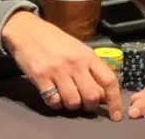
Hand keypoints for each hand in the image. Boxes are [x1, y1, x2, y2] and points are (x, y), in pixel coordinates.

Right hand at [1, 11, 121, 120]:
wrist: (28, 30)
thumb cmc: (55, 40)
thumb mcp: (78, 49)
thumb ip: (90, 69)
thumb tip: (102, 94)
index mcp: (88, 55)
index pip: (109, 80)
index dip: (114, 100)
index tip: (116, 115)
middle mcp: (75, 63)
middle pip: (92, 97)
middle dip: (90, 105)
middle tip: (83, 102)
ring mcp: (57, 71)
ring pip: (73, 103)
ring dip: (72, 105)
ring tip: (66, 96)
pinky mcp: (40, 77)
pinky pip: (54, 101)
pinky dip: (55, 103)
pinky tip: (53, 94)